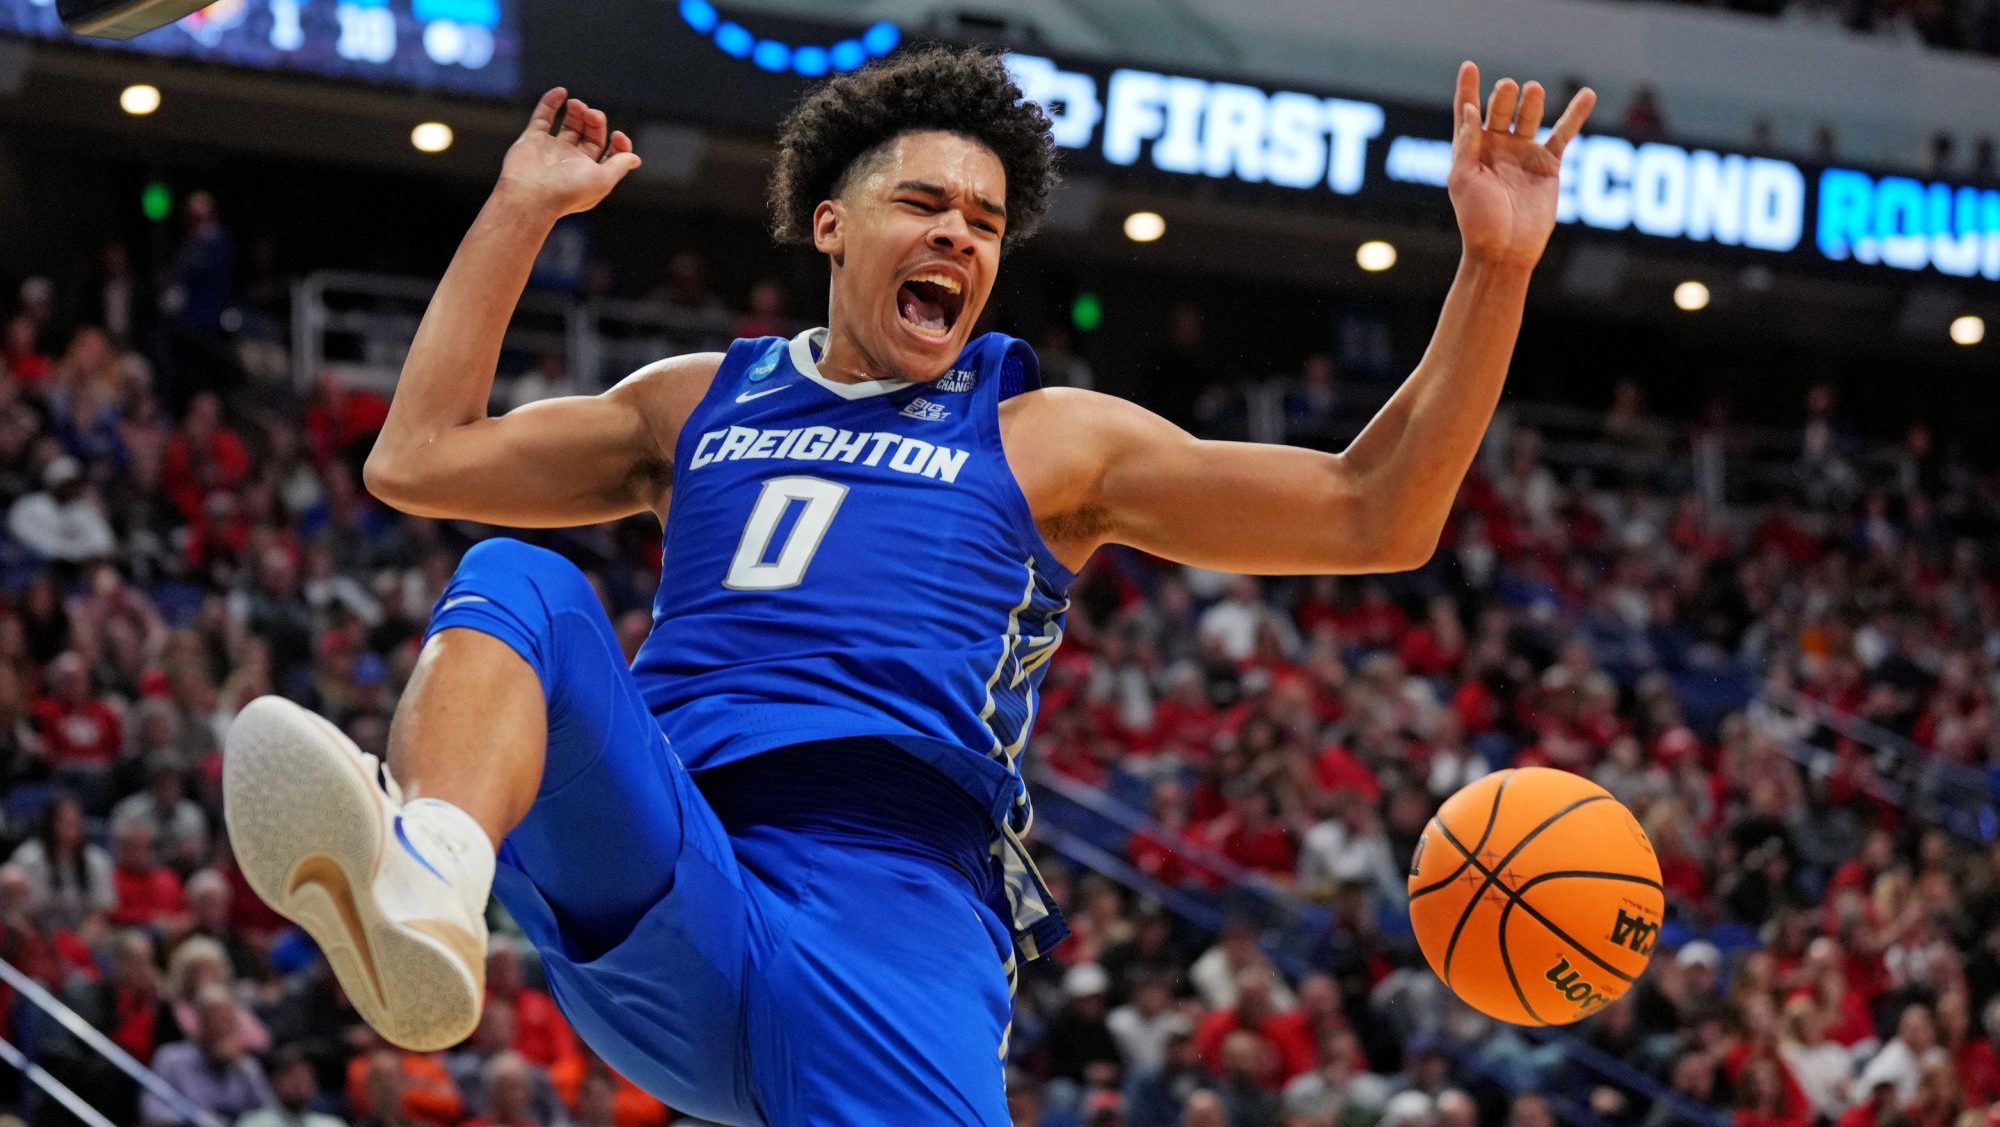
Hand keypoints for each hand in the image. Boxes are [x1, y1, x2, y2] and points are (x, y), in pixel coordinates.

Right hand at [495, 87, 641, 218]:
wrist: (530, 196)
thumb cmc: (568, 192)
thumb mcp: (603, 180)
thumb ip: (619, 166)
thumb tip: (635, 158)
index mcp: (590, 173)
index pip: (609, 151)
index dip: (618, 142)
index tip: (617, 136)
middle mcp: (571, 162)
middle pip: (590, 133)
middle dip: (595, 120)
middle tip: (592, 115)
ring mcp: (551, 150)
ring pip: (569, 124)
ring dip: (577, 110)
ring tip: (576, 104)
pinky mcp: (532, 140)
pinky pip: (542, 117)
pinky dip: (550, 102)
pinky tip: (561, 91)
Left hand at [1447, 62, 1594, 267]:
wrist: (1506, 249)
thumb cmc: (1478, 220)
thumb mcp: (1462, 181)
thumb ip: (1466, 145)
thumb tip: (1469, 111)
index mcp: (1470, 151)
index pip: (1467, 113)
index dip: (1468, 90)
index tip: (1469, 66)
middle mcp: (1496, 148)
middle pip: (1500, 111)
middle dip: (1502, 98)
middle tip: (1507, 88)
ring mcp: (1523, 154)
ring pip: (1529, 117)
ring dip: (1531, 102)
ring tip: (1531, 90)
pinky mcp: (1548, 165)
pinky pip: (1564, 134)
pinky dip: (1575, 115)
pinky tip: (1587, 94)